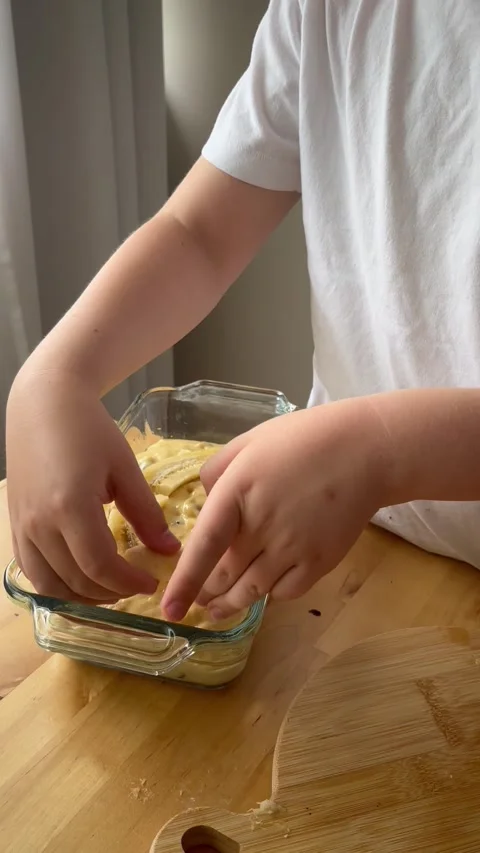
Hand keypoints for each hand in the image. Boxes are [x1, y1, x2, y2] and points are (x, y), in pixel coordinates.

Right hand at [6, 368, 178, 602]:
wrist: (44, 405)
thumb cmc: (90, 430)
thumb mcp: (125, 468)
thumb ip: (146, 513)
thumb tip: (169, 550)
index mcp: (70, 508)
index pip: (100, 566)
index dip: (128, 582)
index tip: (152, 581)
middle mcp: (39, 524)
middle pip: (76, 581)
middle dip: (111, 592)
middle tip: (136, 585)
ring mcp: (22, 527)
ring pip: (50, 585)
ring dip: (82, 596)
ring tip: (111, 588)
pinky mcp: (15, 524)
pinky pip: (32, 570)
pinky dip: (57, 584)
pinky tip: (81, 577)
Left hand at [162, 399, 389, 621]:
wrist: (366, 450)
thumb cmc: (304, 438)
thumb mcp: (250, 441)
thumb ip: (218, 470)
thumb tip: (205, 502)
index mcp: (237, 492)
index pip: (203, 546)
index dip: (184, 582)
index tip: (169, 609)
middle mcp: (262, 526)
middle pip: (224, 574)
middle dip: (205, 594)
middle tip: (195, 603)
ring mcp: (293, 548)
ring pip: (253, 590)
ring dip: (231, 604)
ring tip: (217, 611)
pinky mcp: (320, 561)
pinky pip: (286, 592)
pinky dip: (268, 598)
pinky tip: (261, 594)